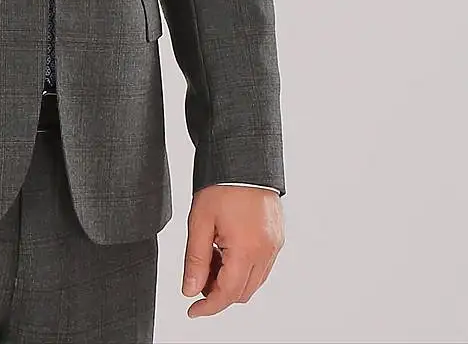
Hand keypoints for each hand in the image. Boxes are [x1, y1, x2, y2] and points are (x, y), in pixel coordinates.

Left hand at [182, 185, 283, 317]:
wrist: (244, 157)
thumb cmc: (223, 183)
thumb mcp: (200, 221)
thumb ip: (195, 260)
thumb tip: (190, 289)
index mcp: (248, 249)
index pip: (227, 294)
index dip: (208, 307)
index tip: (192, 310)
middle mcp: (267, 250)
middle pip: (242, 292)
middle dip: (218, 292)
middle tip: (197, 276)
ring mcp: (275, 244)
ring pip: (253, 281)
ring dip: (231, 280)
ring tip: (210, 256)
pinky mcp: (277, 236)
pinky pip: (261, 265)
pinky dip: (243, 267)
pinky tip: (225, 249)